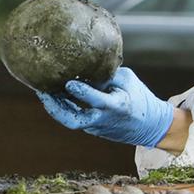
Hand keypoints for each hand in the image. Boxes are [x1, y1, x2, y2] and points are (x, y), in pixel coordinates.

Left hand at [37, 67, 174, 147]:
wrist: (150, 126)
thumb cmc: (140, 98)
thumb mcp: (128, 80)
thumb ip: (107, 74)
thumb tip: (85, 63)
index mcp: (117, 106)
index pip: (97, 100)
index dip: (82, 93)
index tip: (68, 83)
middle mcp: (104, 119)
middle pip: (74, 120)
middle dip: (56, 108)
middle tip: (43, 92)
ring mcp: (97, 127)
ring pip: (71, 120)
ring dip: (55, 107)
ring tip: (43, 91)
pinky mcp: (93, 129)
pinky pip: (75, 118)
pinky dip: (63, 108)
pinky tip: (54, 96)